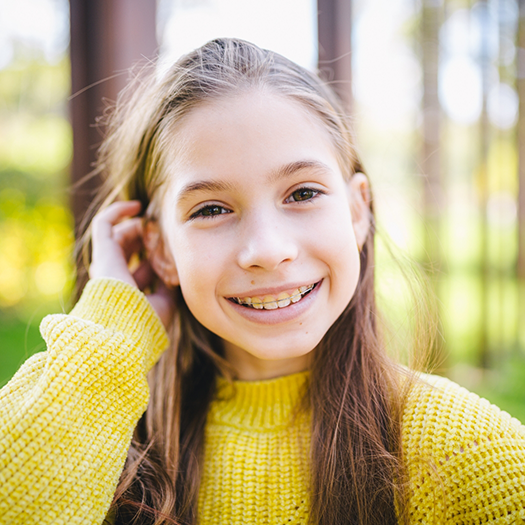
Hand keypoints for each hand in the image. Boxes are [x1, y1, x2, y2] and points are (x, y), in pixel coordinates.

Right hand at [90, 201, 175, 328]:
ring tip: (156, 223)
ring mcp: (106, 263)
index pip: (143, 267)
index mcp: (129, 292)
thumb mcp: (164, 302)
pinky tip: (136, 206)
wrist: (127, 328)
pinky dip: (118, 211)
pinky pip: (104, 223)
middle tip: (166, 233)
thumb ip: (166, 285)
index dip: (160, 257)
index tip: (176, 251)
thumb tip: (175, 272)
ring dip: (141, 226)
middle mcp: (114, 277)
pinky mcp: (102, 252)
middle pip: (131, 249)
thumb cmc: (147, 321)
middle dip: (150, 238)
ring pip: (120, 235)